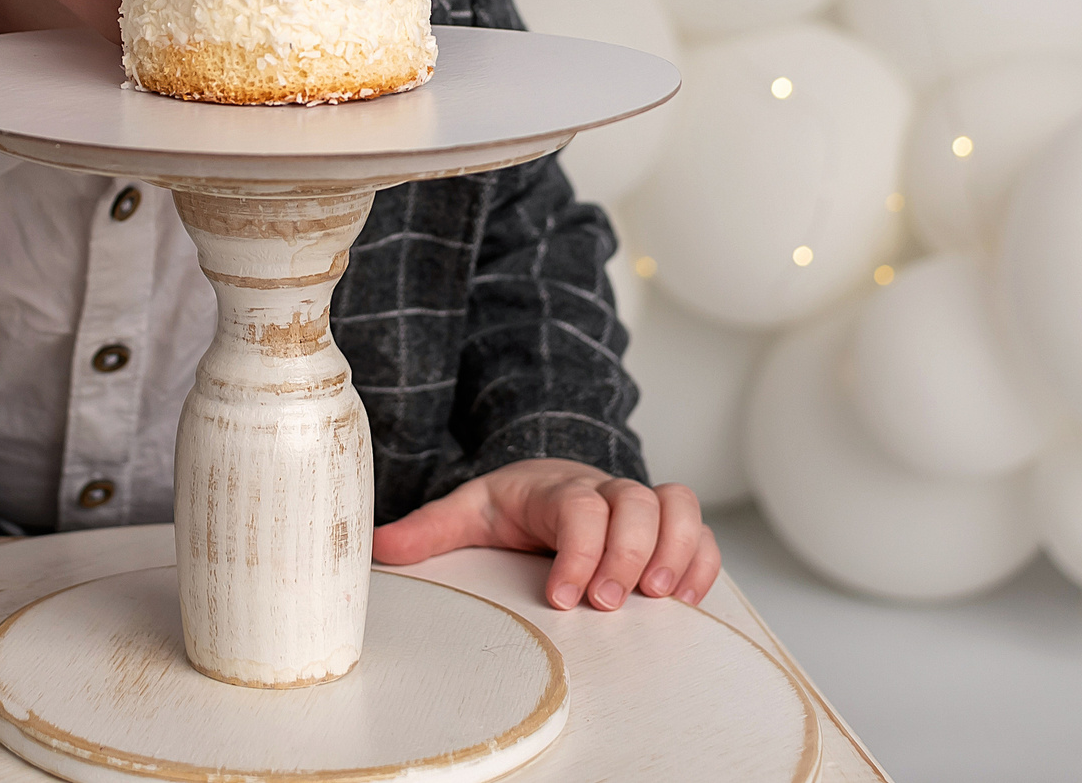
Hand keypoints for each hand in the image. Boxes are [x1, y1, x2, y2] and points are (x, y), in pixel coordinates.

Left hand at [371, 458, 720, 611]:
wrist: (546, 479)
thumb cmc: (512, 504)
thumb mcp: (467, 511)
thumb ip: (429, 531)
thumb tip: (378, 548)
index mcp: (555, 487)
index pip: (580, 507)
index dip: (579, 550)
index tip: (562, 596)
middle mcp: (604, 490)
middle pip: (637, 503)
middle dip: (628, 554)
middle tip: (607, 602)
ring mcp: (639, 506)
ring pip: (678, 507)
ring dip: (676, 551)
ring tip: (658, 597)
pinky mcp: (664, 527)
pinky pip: (700, 533)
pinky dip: (702, 561)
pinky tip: (685, 598)